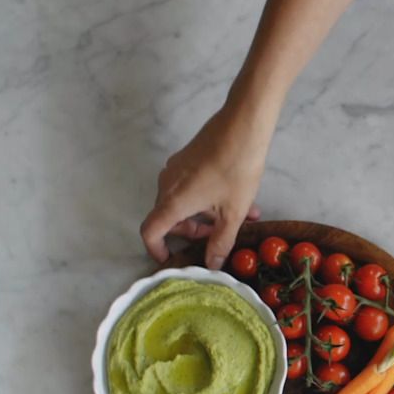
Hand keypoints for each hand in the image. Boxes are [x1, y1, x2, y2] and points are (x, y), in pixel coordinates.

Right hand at [141, 101, 274, 268]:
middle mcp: (166, 185)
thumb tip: (211, 265)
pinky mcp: (187, 159)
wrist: (242, 127)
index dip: (156, 249)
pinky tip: (241, 201)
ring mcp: (175, 170)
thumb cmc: (236, 171)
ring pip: (184, 202)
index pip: (150, 231)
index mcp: (172, 202)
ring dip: (208, 216)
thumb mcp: (233, 213)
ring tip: (243, 219)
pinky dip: (209, 200)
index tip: (170, 259)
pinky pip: (191, 187)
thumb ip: (220, 243)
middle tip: (219, 237)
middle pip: (169, 218)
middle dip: (193, 233)